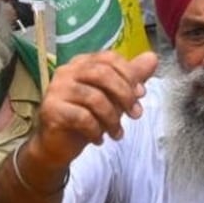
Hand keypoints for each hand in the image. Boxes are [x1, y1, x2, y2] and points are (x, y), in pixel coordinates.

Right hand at [29, 51, 158, 167]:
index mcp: (81, 63)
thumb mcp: (113, 97)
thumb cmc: (85, 117)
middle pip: (102, 74)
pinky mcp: (51, 109)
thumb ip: (131, 77)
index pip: (109, 58)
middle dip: (124, 95)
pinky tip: (99, 139)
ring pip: (94, 98)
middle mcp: (66, 71)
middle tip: (136, 114)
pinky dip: (96, 130)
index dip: (129, 74)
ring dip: (112, 118)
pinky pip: (82, 117)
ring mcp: (56, 89)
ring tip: (117, 133)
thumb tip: (152, 58)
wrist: (57, 145)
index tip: (141, 94)